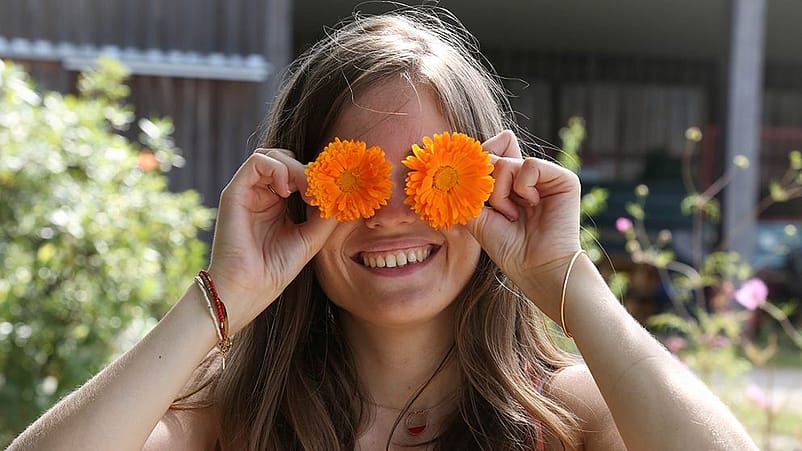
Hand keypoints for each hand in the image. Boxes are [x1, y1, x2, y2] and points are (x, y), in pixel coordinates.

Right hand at [206, 149, 336, 331]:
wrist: (248, 288)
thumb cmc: (275, 269)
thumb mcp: (311, 238)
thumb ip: (326, 215)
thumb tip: (342, 191)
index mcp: (278, 204)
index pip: (299, 174)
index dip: (318, 178)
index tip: (332, 194)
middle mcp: (262, 194)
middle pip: (287, 160)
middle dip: (309, 171)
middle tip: (320, 193)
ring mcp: (248, 191)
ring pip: (274, 156)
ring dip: (296, 168)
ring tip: (306, 193)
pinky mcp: (235, 191)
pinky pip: (257, 161)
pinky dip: (278, 168)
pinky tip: (287, 191)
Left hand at [467, 131, 581, 317]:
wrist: (536, 268)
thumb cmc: (509, 248)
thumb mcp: (477, 215)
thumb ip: (471, 184)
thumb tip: (476, 152)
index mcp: (510, 185)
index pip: (489, 158)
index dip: (476, 166)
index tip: (470, 185)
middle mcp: (527, 179)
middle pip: (493, 158)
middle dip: (487, 187)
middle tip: (498, 212)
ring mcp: (545, 177)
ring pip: (506, 163)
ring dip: (501, 193)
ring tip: (512, 215)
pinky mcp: (563, 178)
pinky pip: (529, 165)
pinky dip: (522, 188)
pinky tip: (531, 206)